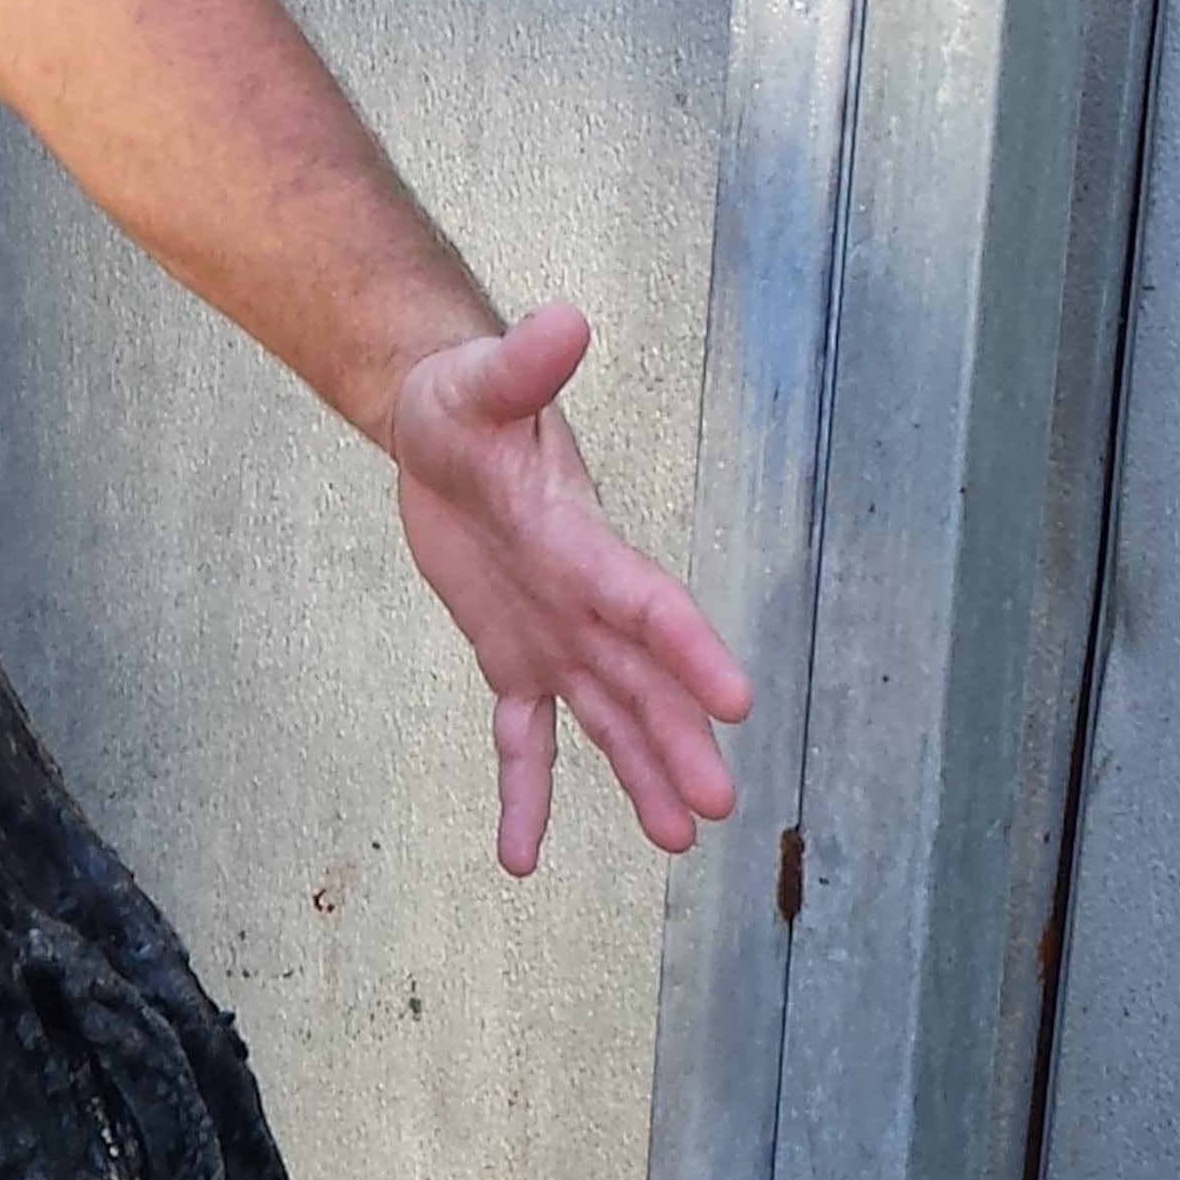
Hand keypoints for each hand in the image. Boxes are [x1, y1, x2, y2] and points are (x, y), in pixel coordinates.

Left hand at [389, 306, 749, 878]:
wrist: (442, 426)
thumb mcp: (478, 382)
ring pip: (605, 718)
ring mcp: (554, 635)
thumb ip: (523, 364)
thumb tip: (562, 319)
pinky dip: (526, 796)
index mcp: (581, 544)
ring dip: (639, 776)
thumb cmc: (463, 401)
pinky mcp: (512, 657)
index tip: (737, 701)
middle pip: (642, 680)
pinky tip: (520, 860)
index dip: (689, 650)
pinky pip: (525, 738)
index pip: (646, 603)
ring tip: (678, 843)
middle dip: (677, 740)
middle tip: (718, 806)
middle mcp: (582, 601)